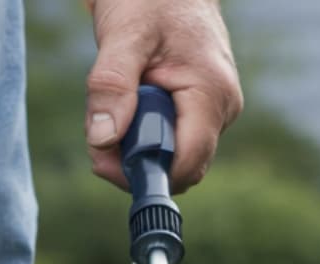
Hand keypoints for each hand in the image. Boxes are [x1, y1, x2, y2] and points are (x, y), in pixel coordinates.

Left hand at [83, 0, 243, 192]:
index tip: (102, 159)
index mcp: (211, 92)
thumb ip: (111, 86)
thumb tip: (103, 139)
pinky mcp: (200, 110)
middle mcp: (222, 107)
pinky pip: (170, 140)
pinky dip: (140, 133)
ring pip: (172, 155)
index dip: (144, 172)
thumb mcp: (123, 35)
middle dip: (133, 160)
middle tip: (97, 133)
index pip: (185, 164)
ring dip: (133, 146)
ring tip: (110, 107)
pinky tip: (125, 106)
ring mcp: (215, 110)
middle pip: (178, 166)